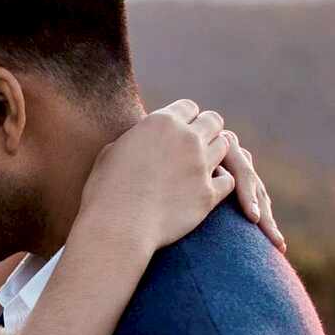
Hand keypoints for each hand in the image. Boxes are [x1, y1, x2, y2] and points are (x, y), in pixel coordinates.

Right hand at [75, 99, 285, 257]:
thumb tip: (140, 138)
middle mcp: (186, 138)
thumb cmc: (105, 191)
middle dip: (206, 131)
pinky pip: (228, 180)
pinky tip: (207, 190)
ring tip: (201, 168)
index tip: (179, 133)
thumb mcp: (112, 152)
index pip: (189, 107)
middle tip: (195, 148)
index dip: (186, 119)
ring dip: (216, 154)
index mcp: (161, 122)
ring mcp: (200, 165)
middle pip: (213, 121)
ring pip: (225, 146)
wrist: (116, 227)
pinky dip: (221, 183)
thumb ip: (135, 138)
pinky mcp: (208, 194)